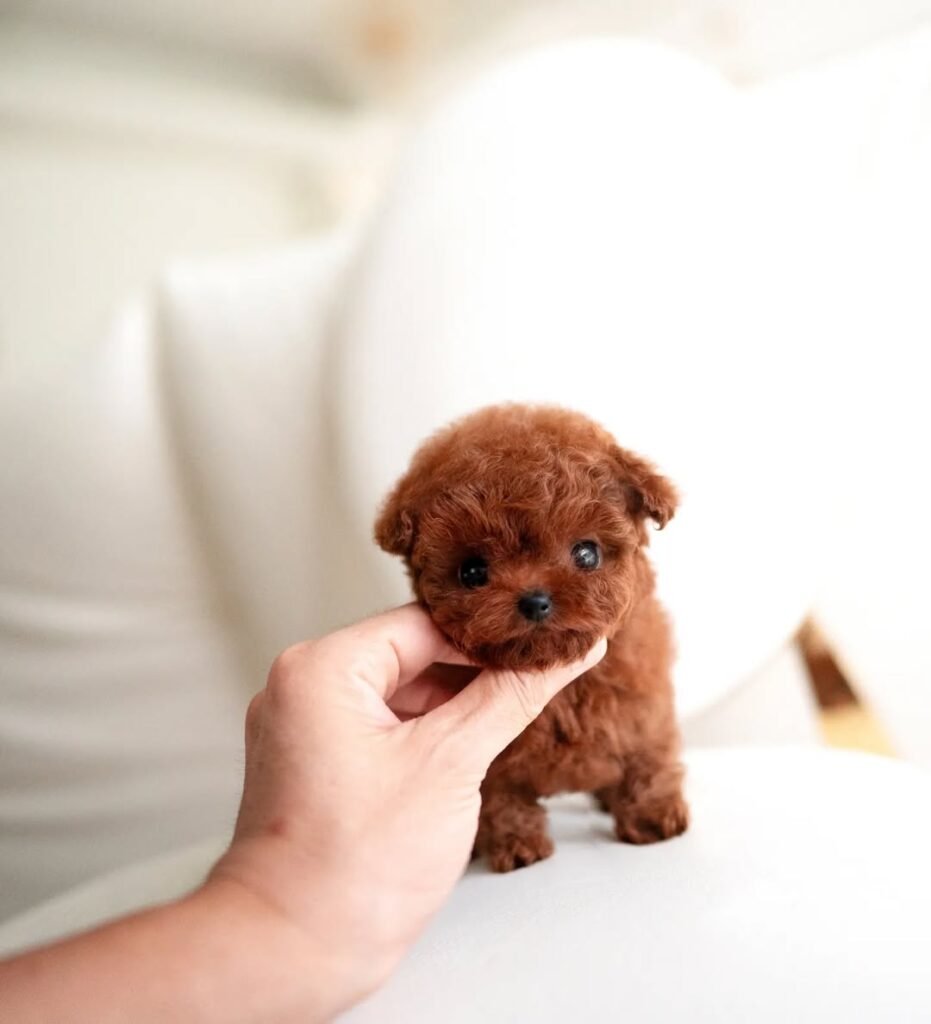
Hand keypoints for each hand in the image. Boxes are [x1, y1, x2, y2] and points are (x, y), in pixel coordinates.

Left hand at [208, 603, 605, 1017]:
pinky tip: (471, 751)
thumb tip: (566, 653)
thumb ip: (511, 697)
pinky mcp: (318, 764)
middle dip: (475, 671)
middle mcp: (303, 687)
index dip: (490, 635)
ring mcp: (306, 728)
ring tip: (513, 714)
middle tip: (540, 675)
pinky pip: (383, 728)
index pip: (424, 623)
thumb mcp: (451, 764)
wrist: (294, 952)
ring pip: (400, 694)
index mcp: (320, 667)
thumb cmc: (354, 867)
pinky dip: (427, 735)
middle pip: (411, 655)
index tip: (543, 640)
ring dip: (455, 706)